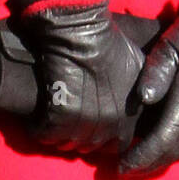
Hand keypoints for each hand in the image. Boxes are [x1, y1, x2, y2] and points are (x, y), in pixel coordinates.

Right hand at [13, 0, 144, 153]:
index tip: (92, 127)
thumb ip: (143, 90)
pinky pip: (45, 134)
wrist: (83, 32)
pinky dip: (37, 129)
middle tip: (67, 125)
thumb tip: (144, 99)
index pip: (119, 145)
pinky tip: (34, 122)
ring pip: (67, 143)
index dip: (104, 137)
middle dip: (79, 138)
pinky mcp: (60, 115)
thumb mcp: (139, 67)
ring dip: (57, 136)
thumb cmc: (110, 43)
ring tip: (49, 124)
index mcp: (131, 117)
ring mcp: (85, 122)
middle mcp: (111, 126)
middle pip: (91, 146)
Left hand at [118, 0, 178, 177]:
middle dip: (148, 163)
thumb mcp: (168, 48)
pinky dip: (178, 151)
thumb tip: (143, 100)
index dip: (141, 156)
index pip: (161, 141)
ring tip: (141, 164)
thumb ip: (155, 74)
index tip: (121, 166)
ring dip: (163, 160)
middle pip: (172, 152)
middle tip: (124, 170)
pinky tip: (165, 150)